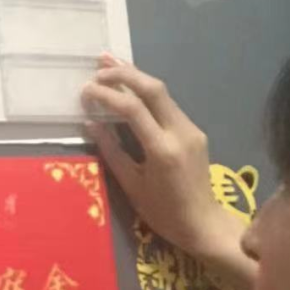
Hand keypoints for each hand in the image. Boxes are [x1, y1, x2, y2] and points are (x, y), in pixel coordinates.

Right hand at [83, 56, 237, 261]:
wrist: (204, 224)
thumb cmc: (164, 213)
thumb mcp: (132, 186)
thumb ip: (112, 152)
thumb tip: (91, 123)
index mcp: (163, 150)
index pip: (133, 109)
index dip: (107, 95)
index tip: (86, 91)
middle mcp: (181, 133)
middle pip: (153, 88)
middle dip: (124, 73)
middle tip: (98, 66)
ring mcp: (191, 129)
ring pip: (162, 93)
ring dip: (136, 77)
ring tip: (109, 65)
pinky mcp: (194, 131)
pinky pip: (168, 105)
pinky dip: (146, 94)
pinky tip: (130, 89)